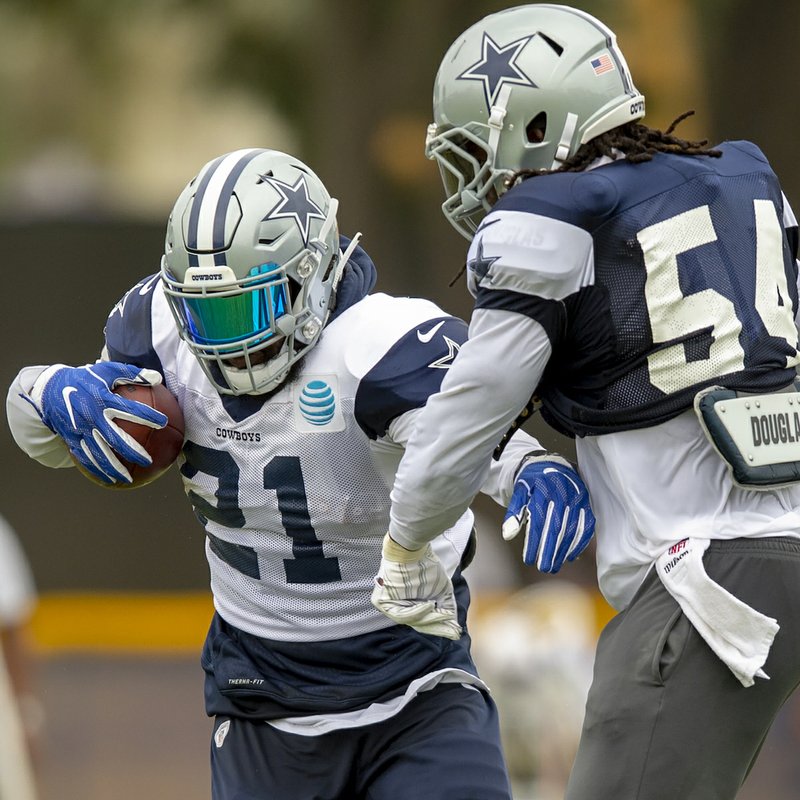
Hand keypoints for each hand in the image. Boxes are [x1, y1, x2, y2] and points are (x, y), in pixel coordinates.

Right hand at [34, 362, 166, 484]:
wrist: (49, 390)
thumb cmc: (85, 379)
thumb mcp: (107, 371)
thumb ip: (133, 374)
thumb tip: (158, 378)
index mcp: (102, 400)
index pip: (130, 410)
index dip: (147, 416)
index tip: (164, 422)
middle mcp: (92, 417)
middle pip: (115, 438)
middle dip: (132, 451)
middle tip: (148, 460)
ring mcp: (80, 430)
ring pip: (99, 453)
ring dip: (114, 468)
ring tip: (129, 479)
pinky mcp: (71, 439)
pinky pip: (84, 457)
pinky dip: (96, 469)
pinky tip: (108, 479)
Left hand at [371, 533, 461, 639]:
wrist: (410, 547)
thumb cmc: (425, 564)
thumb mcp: (440, 588)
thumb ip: (446, 607)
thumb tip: (455, 625)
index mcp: (408, 601)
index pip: (422, 620)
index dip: (438, 626)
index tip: (454, 632)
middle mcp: (396, 604)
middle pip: (417, 622)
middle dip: (436, 626)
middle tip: (452, 631)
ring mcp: (388, 603)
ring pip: (410, 619)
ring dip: (428, 618)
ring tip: (441, 612)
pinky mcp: (382, 600)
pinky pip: (400, 613)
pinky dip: (417, 612)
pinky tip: (430, 605)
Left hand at [502, 455, 594, 572]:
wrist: (554, 465)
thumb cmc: (533, 482)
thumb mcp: (520, 493)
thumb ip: (514, 512)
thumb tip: (507, 536)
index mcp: (542, 492)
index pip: (538, 522)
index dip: (534, 542)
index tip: (529, 559)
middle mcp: (561, 495)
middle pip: (556, 528)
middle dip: (550, 551)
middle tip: (544, 568)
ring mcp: (576, 499)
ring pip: (571, 529)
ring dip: (564, 550)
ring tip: (555, 566)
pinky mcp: (586, 504)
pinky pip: (586, 526)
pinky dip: (580, 543)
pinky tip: (571, 556)